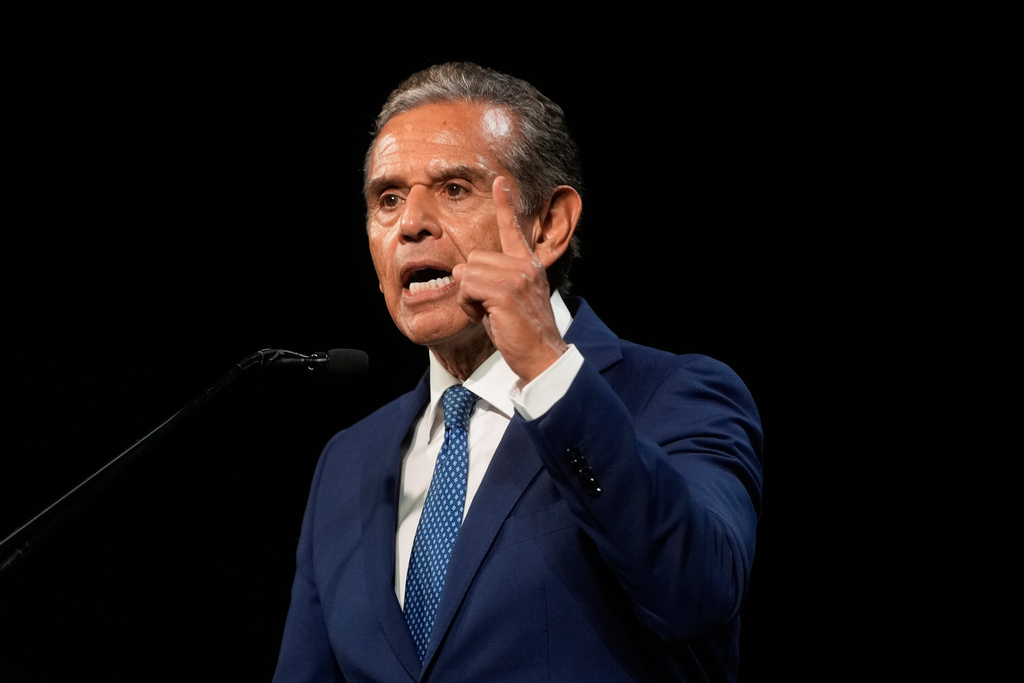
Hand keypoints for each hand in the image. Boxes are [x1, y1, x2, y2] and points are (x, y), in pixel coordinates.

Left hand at [452, 176, 567, 384]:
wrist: (541, 357)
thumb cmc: (521, 333)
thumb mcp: (508, 300)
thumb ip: (491, 280)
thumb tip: (462, 270)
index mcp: (527, 265)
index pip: (513, 229)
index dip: (505, 204)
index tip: (501, 181)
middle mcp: (524, 266)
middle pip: (473, 258)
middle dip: (472, 286)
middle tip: (490, 308)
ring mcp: (516, 277)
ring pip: (468, 272)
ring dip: (470, 297)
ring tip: (491, 314)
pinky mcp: (505, 291)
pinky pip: (468, 286)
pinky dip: (469, 305)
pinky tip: (487, 317)